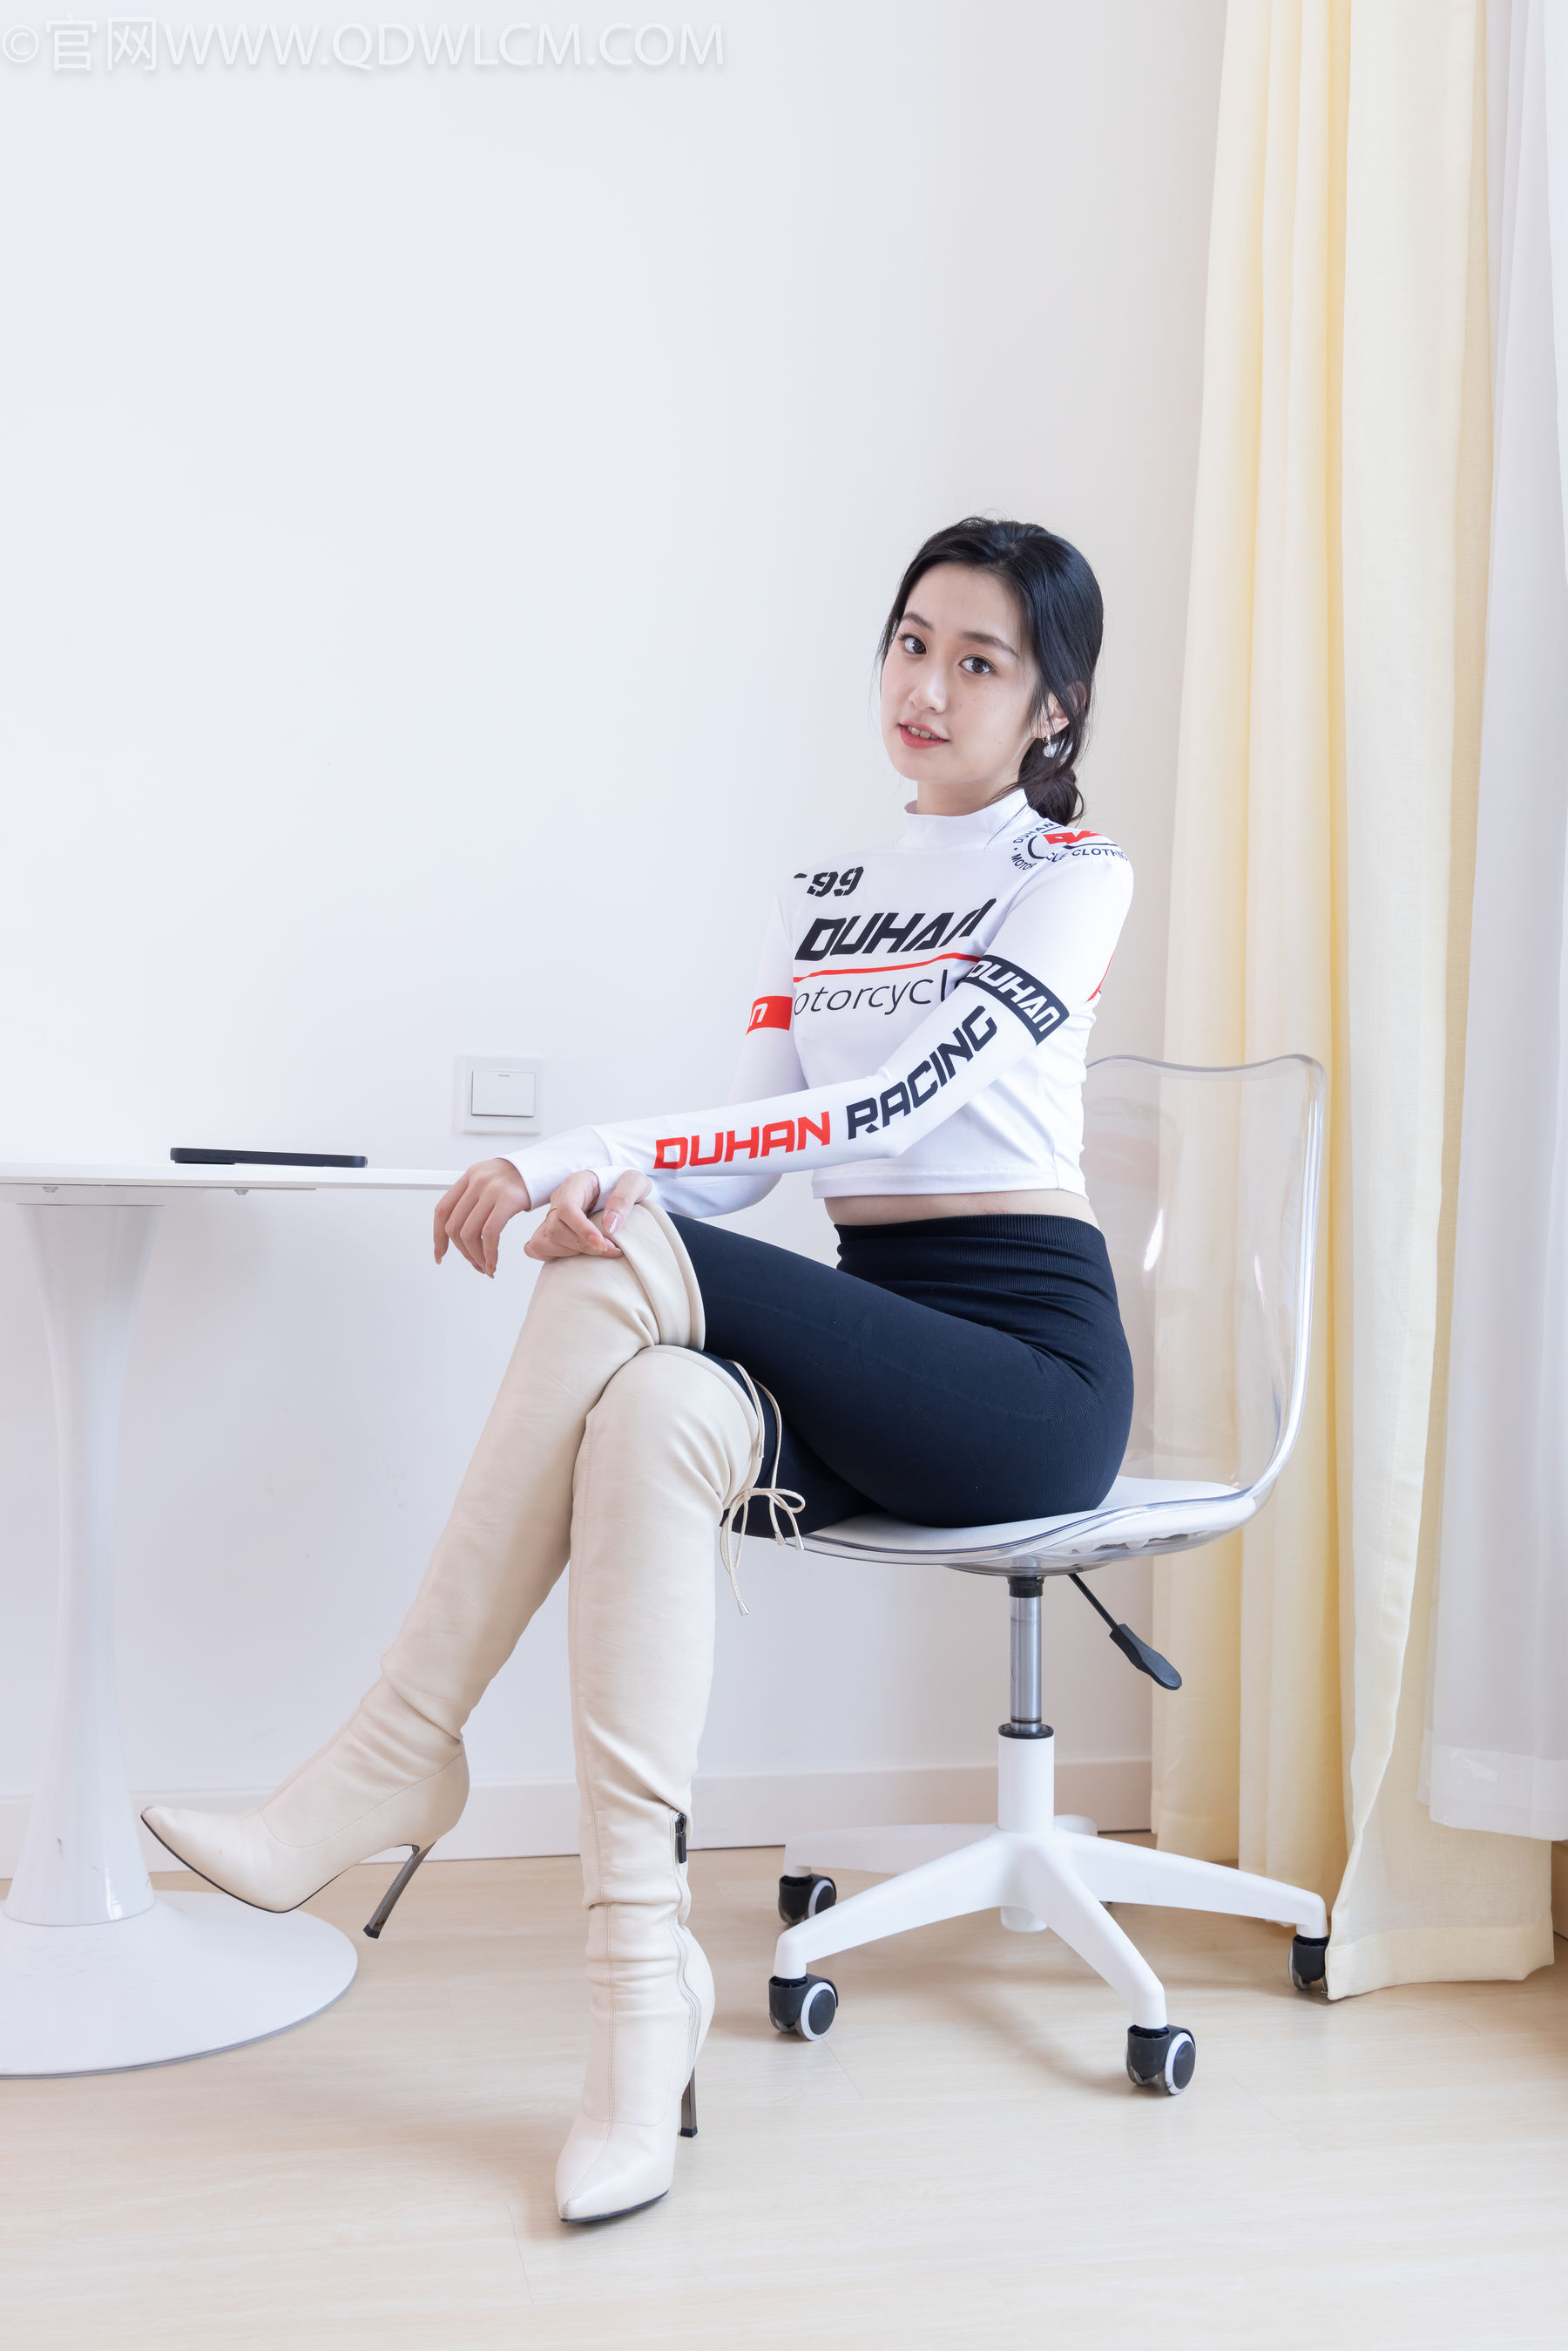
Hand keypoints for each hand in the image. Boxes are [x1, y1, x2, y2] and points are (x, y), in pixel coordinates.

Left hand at [433, 1158, 530, 1277]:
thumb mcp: (492, 1180)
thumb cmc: (522, 1179)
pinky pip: (490, 1234)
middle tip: (475, 1263)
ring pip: (469, 1234)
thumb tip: (459, 1227)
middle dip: (463, 1252)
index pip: (442, 1211)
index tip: (440, 1254)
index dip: (438, 1237)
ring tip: (486, 1266)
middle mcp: (477, 1181)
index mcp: (469, 1176)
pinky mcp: (508, 1199)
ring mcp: (491, 1189)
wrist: (547, 1167)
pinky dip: (489, 1254)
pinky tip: (494, 1262)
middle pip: (454, 1227)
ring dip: (476, 1257)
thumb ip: (474, 1198)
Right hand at [524, 1169, 651, 1261]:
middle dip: (582, 1245)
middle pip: (555, 1228)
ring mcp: (553, 1216)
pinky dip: (553, 1256)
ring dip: (569, 1253)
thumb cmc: (625, 1184)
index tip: (602, 1243)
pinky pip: (537, 1247)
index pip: (567, 1208)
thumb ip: (624, 1199)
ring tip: (596, 1251)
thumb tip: (609, 1226)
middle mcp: (559, 1199)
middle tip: (610, 1250)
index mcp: (576, 1184)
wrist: (620, 1188)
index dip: (582, 1229)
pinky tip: (577, 1255)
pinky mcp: (552, 1231)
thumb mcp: (635, 1183)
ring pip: (543, 1240)